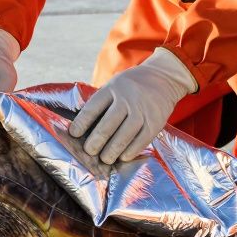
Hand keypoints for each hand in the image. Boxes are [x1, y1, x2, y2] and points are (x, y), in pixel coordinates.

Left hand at [68, 47, 197, 163]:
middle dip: (96, 141)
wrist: (163, 79)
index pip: (93, 107)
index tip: (74, 134)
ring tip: (105, 158)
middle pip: (108, 124)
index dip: (82, 123)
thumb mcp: (114, 85)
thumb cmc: (131, 86)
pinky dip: (131, 151)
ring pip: (124, 135)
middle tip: (89, 151)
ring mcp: (142, 111)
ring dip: (112, 150)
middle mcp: (127, 99)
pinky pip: (141, 140)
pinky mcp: (155, 122)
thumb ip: (102, 103)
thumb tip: (83, 128)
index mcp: (112, 89)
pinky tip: (123, 157)